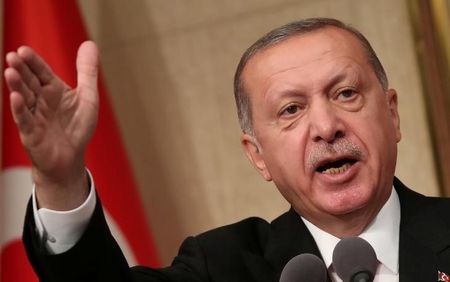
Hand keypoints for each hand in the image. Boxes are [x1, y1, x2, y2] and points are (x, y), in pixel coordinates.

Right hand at [4, 41, 98, 209]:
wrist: (71, 158)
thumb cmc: (77, 127)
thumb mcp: (88, 97)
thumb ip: (87, 72)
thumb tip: (89, 43)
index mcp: (53, 89)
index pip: (41, 72)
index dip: (33, 62)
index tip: (23, 50)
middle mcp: (41, 100)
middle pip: (29, 82)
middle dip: (21, 70)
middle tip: (13, 56)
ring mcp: (34, 116)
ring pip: (24, 98)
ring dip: (17, 86)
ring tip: (10, 72)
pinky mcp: (32, 133)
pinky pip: (25, 120)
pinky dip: (21, 109)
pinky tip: (16, 97)